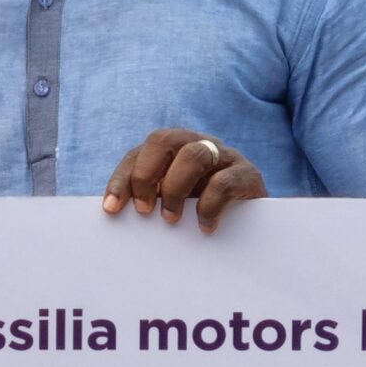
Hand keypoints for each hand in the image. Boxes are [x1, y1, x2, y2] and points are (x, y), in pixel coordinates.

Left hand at [104, 128, 266, 232]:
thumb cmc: (201, 211)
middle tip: (145, 210)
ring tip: (171, 219)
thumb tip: (116, 214)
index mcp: (172, 149)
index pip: (138, 153)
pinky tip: (204, 226)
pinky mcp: (248, 174)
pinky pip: (225, 181)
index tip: (112, 209)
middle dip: (146, 176)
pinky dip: (209, 206)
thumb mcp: (172, 203)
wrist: (254, 220)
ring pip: (195, 154)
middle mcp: (196, 144)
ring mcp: (224, 156)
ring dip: (176, 188)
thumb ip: (150, 201)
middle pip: (163, 140)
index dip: (122, 179)